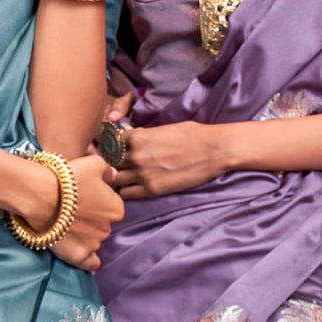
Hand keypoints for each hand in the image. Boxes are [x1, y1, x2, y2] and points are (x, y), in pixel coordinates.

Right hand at [49, 150, 124, 270]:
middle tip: (72, 210)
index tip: (83, 198)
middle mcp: (109, 228)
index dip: (97, 202)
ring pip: (94, 241)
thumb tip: (113, 176)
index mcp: (116, 208)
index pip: (111, 207)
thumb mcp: (94, 164)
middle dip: (91, 219)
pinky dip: (89, 262)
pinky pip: (91, 264)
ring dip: (85, 236)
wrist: (42, 196)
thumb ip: (108, 170)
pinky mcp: (79, 256)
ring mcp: (94, 244)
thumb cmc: (68, 177)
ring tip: (67, 227)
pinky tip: (84, 257)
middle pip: (102, 224)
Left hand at [110, 120, 229, 198]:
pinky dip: (127, 191)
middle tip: (115, 165)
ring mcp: (143, 174)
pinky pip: (127, 194)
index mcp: (138, 137)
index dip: (109, 146)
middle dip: (111, 163)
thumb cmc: (192, 134)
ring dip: (118, 178)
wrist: (213, 151)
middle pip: (109, 162)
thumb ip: (144, 136)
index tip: (111, 149)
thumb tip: (132, 140)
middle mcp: (136, 156)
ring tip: (125, 177)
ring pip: (115, 180)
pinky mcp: (152, 189)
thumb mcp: (163, 128)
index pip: (109, 143)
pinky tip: (134, 187)